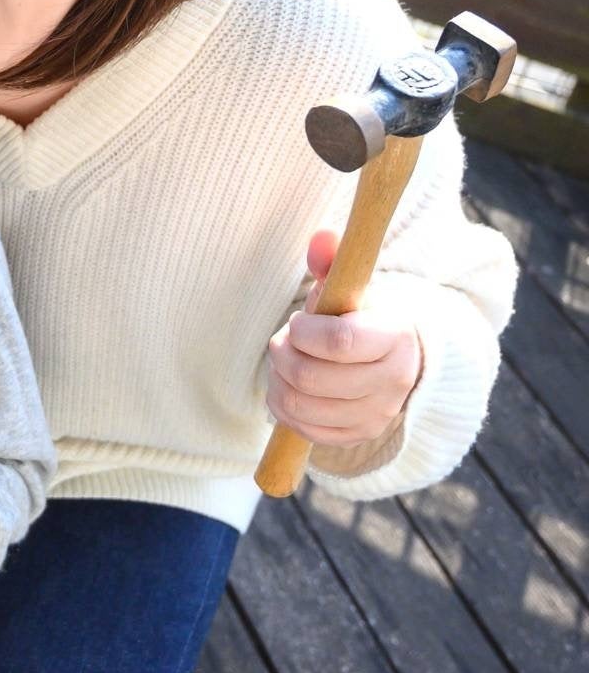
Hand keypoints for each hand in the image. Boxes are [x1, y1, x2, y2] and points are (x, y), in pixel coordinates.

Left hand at [266, 230, 423, 447]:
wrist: (392, 358)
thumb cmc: (359, 316)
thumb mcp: (350, 286)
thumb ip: (333, 262)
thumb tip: (322, 237)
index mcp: (394, 338)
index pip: (339, 341)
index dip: (303, 331)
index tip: (298, 322)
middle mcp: (392, 383)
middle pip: (311, 377)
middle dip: (282, 354)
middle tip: (285, 341)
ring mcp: (377, 415)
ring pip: (301, 406)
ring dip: (278, 380)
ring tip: (286, 361)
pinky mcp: (358, 436)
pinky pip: (305, 429)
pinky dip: (283, 407)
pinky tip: (289, 386)